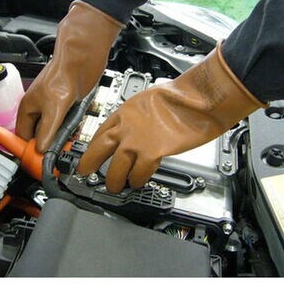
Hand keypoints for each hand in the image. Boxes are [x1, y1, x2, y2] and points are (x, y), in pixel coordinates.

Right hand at [16, 0, 123, 152]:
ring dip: (63, 138)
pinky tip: (79, 130)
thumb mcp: (55, 107)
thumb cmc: (64, 73)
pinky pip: (69, 123)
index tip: (38, 163)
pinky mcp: (69, 104)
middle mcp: (40, 108)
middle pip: (40, 135)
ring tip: (70, 143)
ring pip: (56, 130)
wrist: (84, 54)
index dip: (29, 150)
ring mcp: (55, 106)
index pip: (23, 137)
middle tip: (59, 155)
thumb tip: (41, 150)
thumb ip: (47, 130)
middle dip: (49, 145)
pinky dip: (73, 129)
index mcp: (29, 108)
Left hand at [77, 44, 265, 192]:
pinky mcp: (151, 153)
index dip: (93, 145)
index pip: (101, 131)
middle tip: (85, 172)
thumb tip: (139, 128)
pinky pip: (137, 174)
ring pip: (115, 167)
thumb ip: (139, 117)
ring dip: (114, 180)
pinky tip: (137, 183)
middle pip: (98, 149)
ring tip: (114, 186)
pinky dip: (137, 181)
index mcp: (126, 111)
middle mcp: (126, 125)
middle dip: (89, 163)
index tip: (90, 152)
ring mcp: (136, 140)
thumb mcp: (150, 101)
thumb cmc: (182, 96)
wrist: (198, 99)